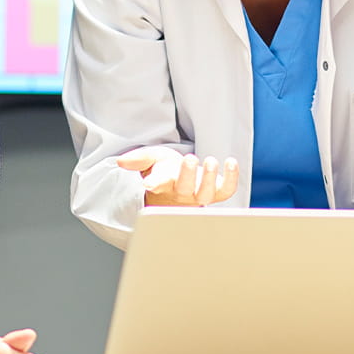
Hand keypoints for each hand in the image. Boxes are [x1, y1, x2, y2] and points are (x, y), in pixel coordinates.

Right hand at [117, 146, 238, 206]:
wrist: (179, 183)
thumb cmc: (164, 171)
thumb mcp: (150, 160)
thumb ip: (138, 159)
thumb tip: (121, 161)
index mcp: (163, 185)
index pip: (157, 186)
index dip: (154, 184)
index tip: (148, 183)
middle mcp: (182, 193)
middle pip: (185, 189)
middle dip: (188, 175)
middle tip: (189, 159)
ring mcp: (200, 194)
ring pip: (207, 194)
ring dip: (211, 178)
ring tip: (211, 161)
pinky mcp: (217, 191)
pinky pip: (226, 190)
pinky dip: (231, 178)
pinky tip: (231, 162)